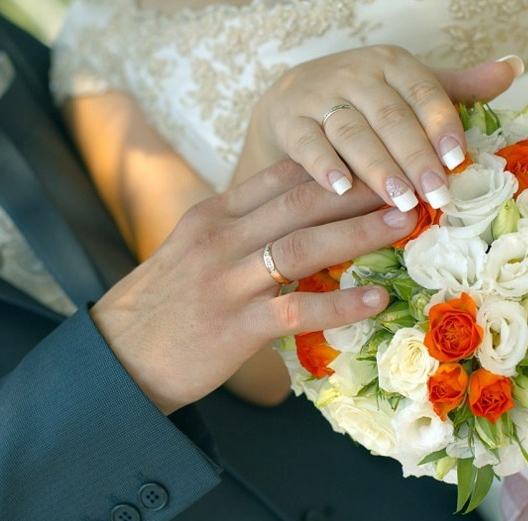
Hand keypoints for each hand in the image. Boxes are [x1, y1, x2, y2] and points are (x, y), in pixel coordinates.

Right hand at [90, 160, 418, 414]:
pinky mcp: (234, 327)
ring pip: (303, 247)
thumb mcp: (194, 249)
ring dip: (359, 234)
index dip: (334, 165)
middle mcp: (221, 239)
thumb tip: (292, 214)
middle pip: (301, 203)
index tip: (378, 159)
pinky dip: (340, 304)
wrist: (119, 355)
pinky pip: (296, 310)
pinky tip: (376, 299)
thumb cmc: (163, 303)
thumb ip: (239, 227)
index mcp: (213, 215)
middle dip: (359, 191)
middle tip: (409, 184)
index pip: (280, 177)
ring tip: (404, 225)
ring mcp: (227, 282)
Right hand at [235, 46, 522, 209]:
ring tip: (400, 199)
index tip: (458, 161)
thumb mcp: (407, 88)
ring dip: (377, 167)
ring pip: (352, 132)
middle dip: (414, 157)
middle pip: (390, 117)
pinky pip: (308, 144)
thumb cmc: (363, 100)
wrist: (294, 97)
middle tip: (435, 195)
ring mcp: (320, 96)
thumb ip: (456, 88)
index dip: (441, 125)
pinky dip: (323, 165)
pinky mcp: (291, 121)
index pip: (422, 93)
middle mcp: (357, 75)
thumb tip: (514, 68)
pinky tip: (341, 189)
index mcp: (393, 65)